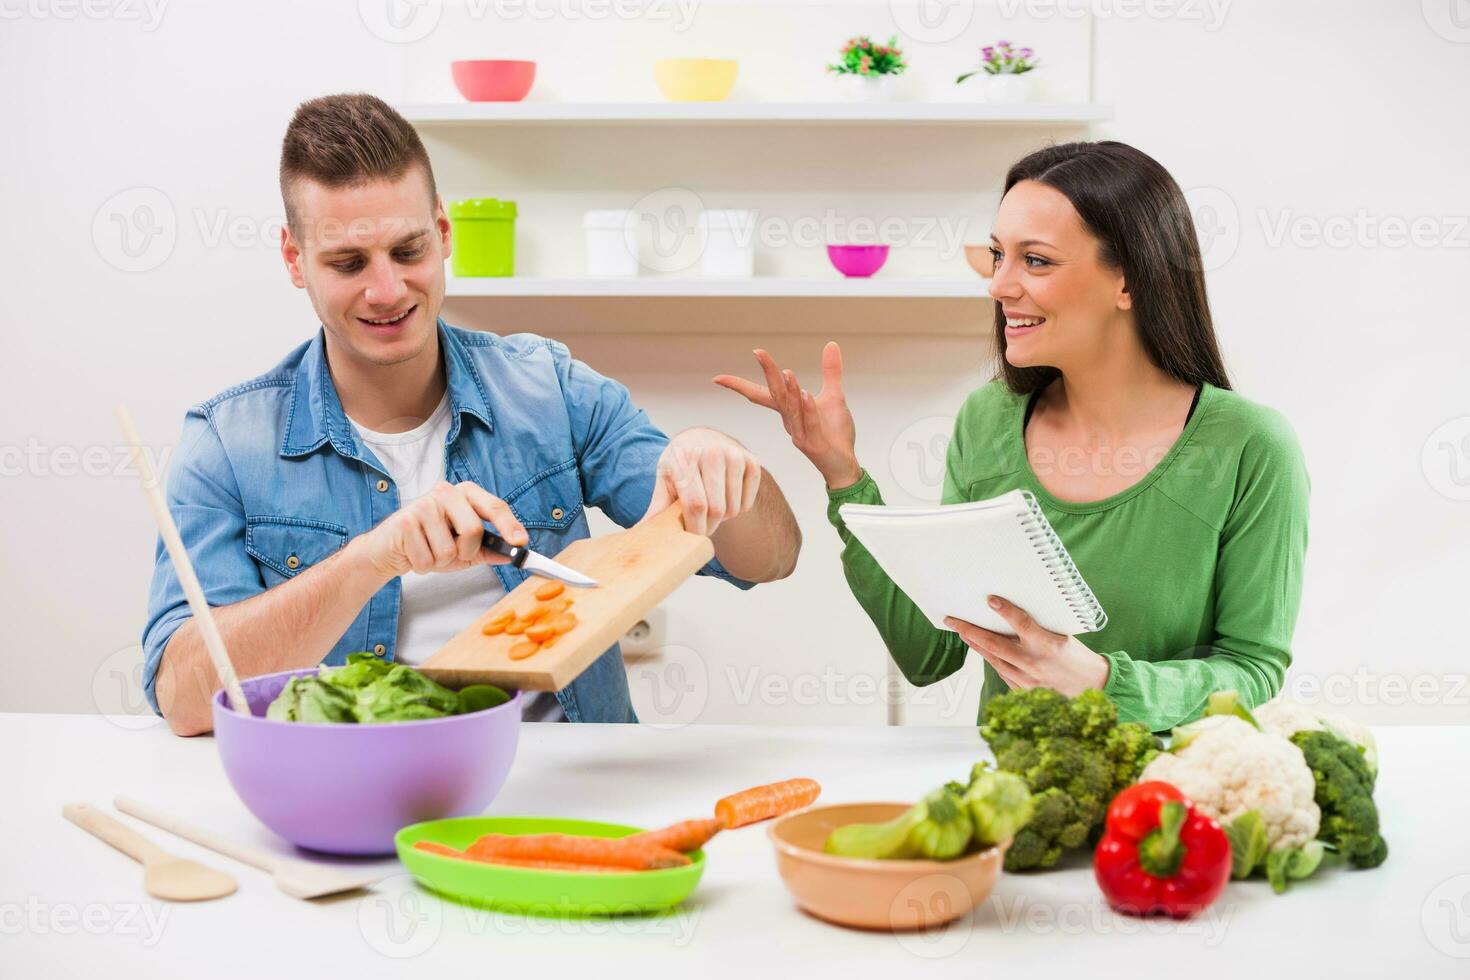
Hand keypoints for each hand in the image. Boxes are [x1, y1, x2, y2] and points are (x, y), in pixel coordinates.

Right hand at [355, 480, 527, 580]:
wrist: (387, 551)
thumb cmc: (428, 545)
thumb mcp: (464, 549)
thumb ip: (488, 549)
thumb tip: (514, 553)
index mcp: (464, 494)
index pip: (494, 506)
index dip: (509, 526)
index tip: (521, 542)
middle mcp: (445, 492)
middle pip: (473, 529)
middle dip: (465, 551)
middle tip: (453, 553)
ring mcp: (424, 504)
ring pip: (450, 549)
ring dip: (441, 561)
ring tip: (428, 551)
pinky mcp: (406, 521)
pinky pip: (428, 558)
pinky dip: (423, 566)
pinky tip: (414, 554)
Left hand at [642, 428, 761, 535]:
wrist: (702, 438)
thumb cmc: (680, 463)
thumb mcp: (664, 479)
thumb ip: (657, 507)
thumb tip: (640, 534)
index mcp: (686, 456)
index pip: (696, 504)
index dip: (695, 527)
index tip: (692, 538)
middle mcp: (712, 452)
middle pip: (717, 509)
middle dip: (708, 526)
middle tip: (700, 525)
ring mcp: (735, 455)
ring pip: (733, 508)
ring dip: (722, 517)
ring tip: (711, 506)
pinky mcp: (752, 460)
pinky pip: (747, 502)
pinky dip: (738, 508)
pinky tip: (726, 497)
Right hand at [714, 342, 861, 490]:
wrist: (844, 464)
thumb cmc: (834, 433)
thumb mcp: (834, 397)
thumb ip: (830, 371)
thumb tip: (831, 343)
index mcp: (789, 410)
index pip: (761, 394)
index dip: (740, 385)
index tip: (718, 377)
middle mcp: (789, 421)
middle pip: (775, 395)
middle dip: (768, 373)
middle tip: (759, 352)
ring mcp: (800, 434)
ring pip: (791, 409)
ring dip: (790, 391)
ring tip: (787, 371)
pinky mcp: (814, 444)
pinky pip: (810, 424)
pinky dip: (808, 410)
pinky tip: (807, 393)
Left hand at [945, 595, 1109, 695]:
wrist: (1093, 688)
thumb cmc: (1078, 658)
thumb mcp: (1063, 636)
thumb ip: (1038, 628)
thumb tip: (1011, 612)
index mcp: (1049, 646)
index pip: (1022, 624)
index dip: (1005, 610)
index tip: (990, 599)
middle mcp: (1034, 664)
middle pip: (994, 645)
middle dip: (970, 630)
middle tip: (953, 620)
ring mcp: (1027, 681)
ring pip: (993, 659)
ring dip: (975, 644)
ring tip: (961, 631)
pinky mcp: (1023, 691)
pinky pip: (1001, 671)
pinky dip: (990, 658)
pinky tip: (981, 649)